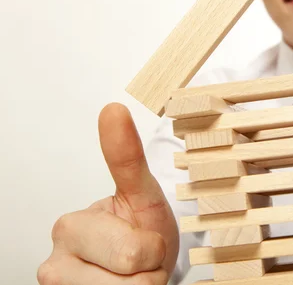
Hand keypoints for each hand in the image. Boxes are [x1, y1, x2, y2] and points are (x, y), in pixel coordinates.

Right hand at [37, 103, 178, 283]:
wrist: (144, 261)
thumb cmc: (142, 226)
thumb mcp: (142, 191)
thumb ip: (126, 156)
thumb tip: (112, 109)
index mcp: (69, 228)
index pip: (134, 252)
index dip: (153, 249)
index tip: (143, 238)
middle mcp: (55, 265)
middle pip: (130, 280)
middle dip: (149, 269)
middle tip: (143, 257)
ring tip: (134, 274)